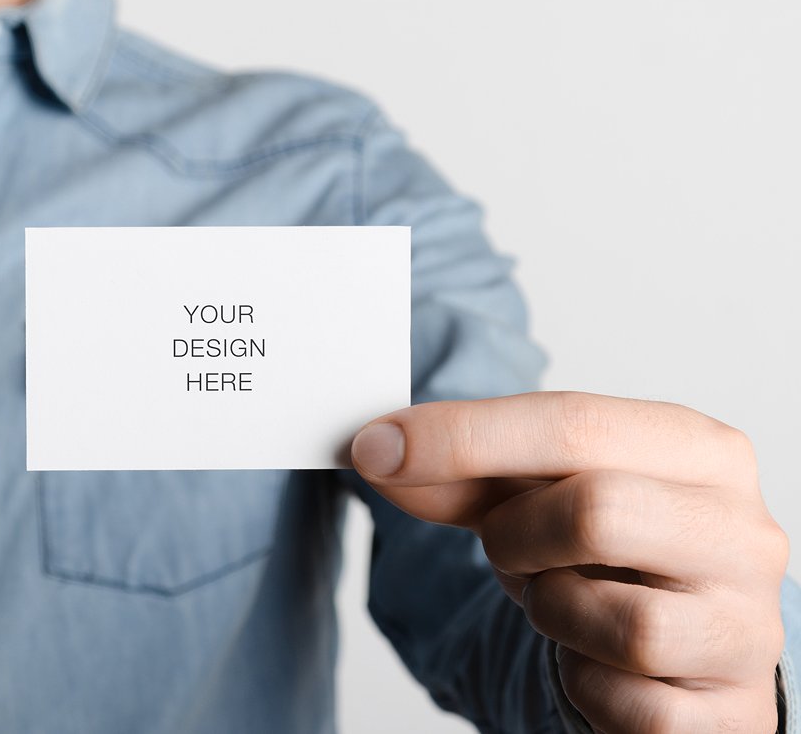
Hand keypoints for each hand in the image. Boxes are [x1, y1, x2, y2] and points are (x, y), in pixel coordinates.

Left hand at [351, 392, 787, 732]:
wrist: (672, 647)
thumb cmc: (602, 556)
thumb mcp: (532, 495)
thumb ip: (459, 470)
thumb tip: (377, 449)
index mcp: (701, 452)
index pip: (574, 424)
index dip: (461, 436)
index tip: (376, 447)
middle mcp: (745, 533)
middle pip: (597, 513)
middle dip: (517, 536)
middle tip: (508, 546)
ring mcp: (751, 628)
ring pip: (623, 624)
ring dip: (554, 614)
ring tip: (560, 600)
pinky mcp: (734, 714)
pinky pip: (629, 704)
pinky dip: (585, 684)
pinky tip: (592, 660)